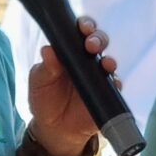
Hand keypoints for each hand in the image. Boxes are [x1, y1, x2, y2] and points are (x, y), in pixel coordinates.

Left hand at [27, 16, 118, 155]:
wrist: (54, 129)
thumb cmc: (44, 100)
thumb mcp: (39, 83)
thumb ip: (45, 68)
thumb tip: (48, 49)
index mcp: (69, 52)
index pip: (79, 32)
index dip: (84, 26)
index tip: (83, 27)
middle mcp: (86, 60)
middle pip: (99, 42)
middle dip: (98, 38)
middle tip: (91, 44)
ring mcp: (98, 77)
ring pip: (109, 61)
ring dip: (109, 60)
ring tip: (105, 63)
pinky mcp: (106, 95)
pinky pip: (115, 86)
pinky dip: (116, 82)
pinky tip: (113, 82)